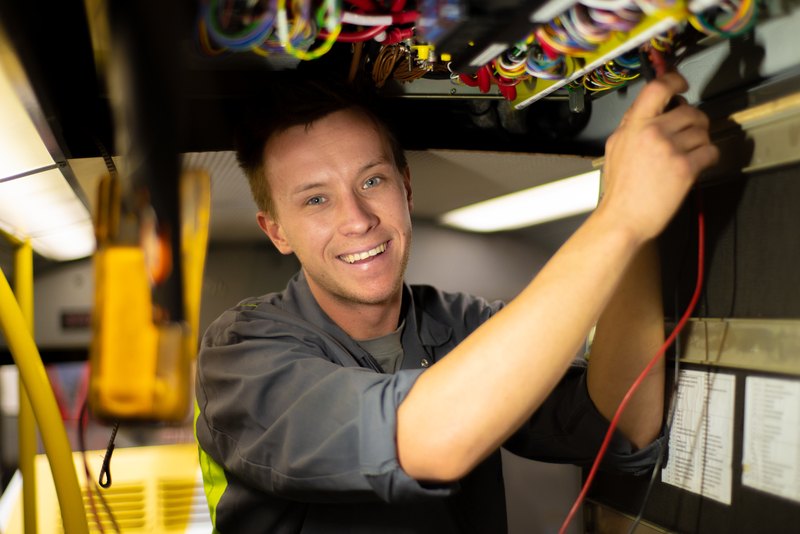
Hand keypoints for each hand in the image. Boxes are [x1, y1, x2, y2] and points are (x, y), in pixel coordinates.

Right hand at [598, 72, 718, 242]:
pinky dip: (708, 158)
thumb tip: (650, 108)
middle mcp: (652, 133)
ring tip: (687, 155)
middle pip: (689, 111)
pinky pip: (710, 151)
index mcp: (633, 126)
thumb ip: (632, 125)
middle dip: (694, 122)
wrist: (623, 219)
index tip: (681, 84)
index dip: (674, 80)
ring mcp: (669, 149)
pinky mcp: (685, 167)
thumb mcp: (616, 148)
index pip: (657, 88)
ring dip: (700, 142)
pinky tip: (696, 166)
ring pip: (703, 131)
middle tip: (688, 134)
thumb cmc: (620, 190)